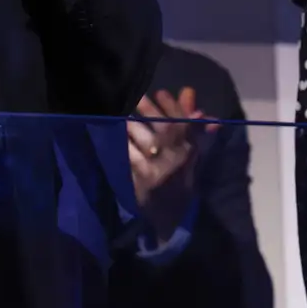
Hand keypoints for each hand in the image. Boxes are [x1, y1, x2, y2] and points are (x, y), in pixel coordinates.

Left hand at [127, 89, 213, 242]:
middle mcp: (177, 156)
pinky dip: (124, 144)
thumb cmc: (182, 177)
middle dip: (148, 108)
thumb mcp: (191, 150)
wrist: (173, 215)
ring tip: (121, 114)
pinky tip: (115, 135)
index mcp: (190, 148)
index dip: (172, 106)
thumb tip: (187, 92)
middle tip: (135, 96)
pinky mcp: (142, 179)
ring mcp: (159, 168)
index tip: (160, 92)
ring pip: (143, 139)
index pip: (184, 121)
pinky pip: (131, 156)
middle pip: (163, 127)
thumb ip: (190, 121)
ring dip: (132, 124)